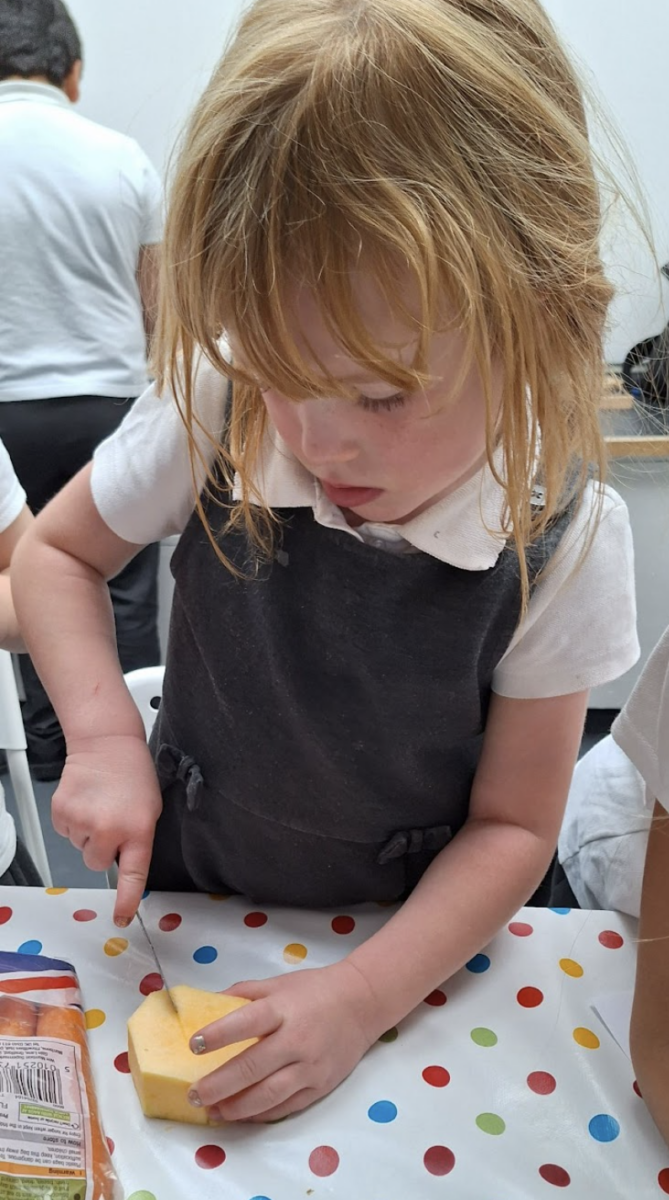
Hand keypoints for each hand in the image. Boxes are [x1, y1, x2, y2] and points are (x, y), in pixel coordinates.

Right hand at [51, 733, 161, 924]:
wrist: (106, 743)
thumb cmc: (133, 774)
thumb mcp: (150, 810)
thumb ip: (138, 840)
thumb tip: (123, 866)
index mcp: (138, 829)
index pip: (134, 875)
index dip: (127, 900)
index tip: (123, 919)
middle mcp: (109, 829)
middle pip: (97, 863)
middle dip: (103, 847)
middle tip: (111, 819)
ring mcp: (82, 821)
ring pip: (81, 848)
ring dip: (88, 832)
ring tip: (99, 804)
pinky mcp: (61, 813)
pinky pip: (66, 833)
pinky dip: (74, 821)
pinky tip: (85, 801)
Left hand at [188, 960, 378, 1121]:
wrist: (362, 1003)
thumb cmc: (315, 990)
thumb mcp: (278, 983)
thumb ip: (243, 993)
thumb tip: (205, 1005)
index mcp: (284, 1008)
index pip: (246, 1022)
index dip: (218, 1035)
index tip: (193, 1045)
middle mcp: (297, 1039)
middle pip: (252, 1067)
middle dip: (218, 1084)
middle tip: (194, 1093)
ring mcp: (310, 1067)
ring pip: (268, 1095)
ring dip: (236, 1107)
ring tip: (212, 1111)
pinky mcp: (320, 1087)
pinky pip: (286, 1107)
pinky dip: (260, 1115)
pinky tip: (240, 1115)